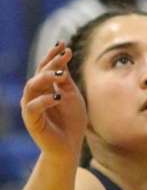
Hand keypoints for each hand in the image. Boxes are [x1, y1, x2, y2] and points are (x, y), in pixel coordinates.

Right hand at [22, 44, 86, 160]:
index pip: (45, 66)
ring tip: (62, 74)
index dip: (53, 54)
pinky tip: (57, 97)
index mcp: (45, 87)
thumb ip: (65, 79)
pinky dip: (44, 101)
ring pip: (32, 86)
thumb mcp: (72, 94)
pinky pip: (33, 107)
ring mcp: (31, 107)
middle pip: (38, 73)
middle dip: (51, 62)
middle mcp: (35, 95)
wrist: (70, 145)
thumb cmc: (71, 120)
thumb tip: (63, 56)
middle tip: (65, 55)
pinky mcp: (31, 121)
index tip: (64, 44)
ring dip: (46, 77)